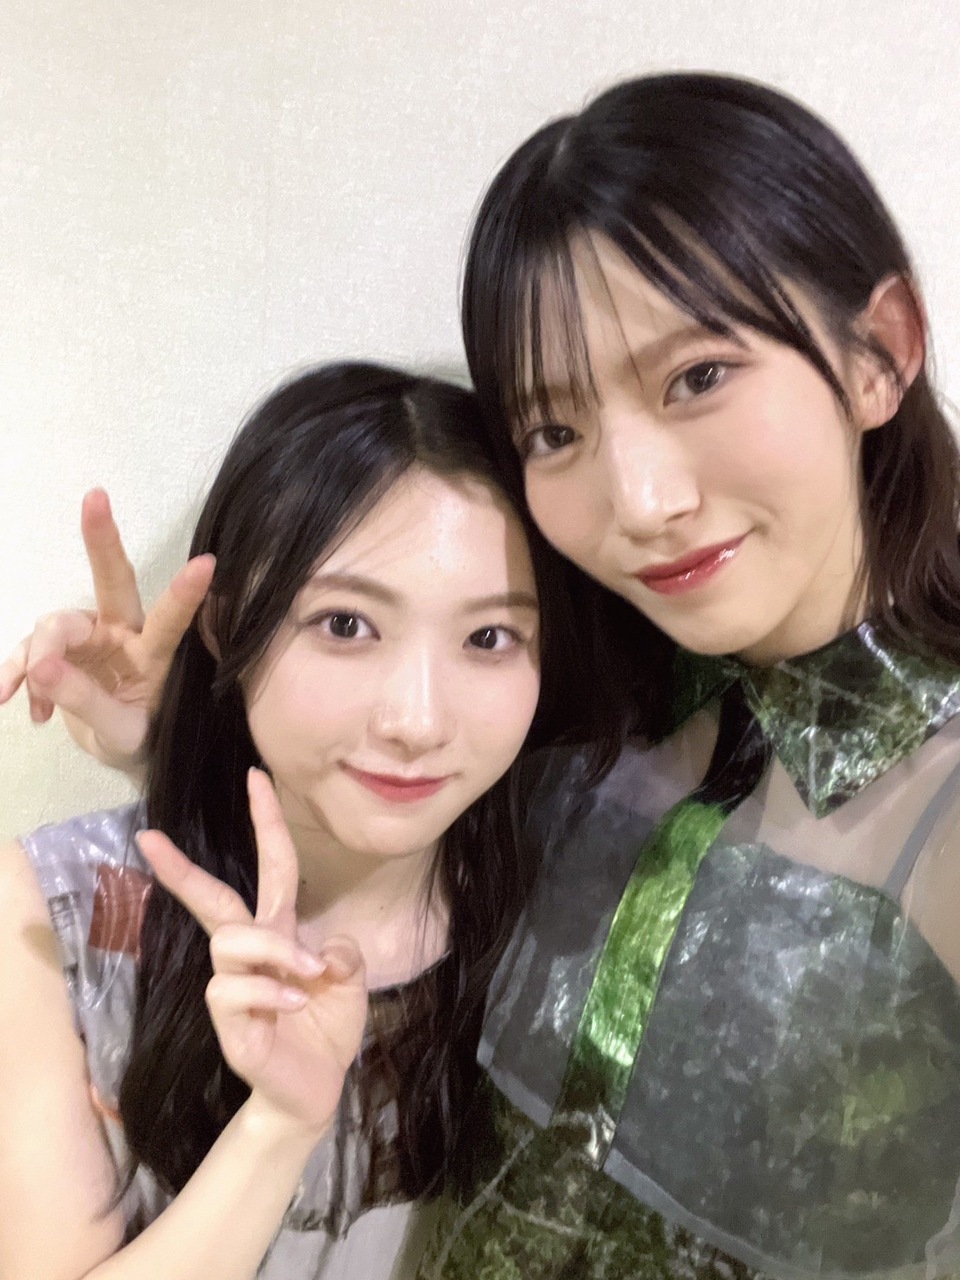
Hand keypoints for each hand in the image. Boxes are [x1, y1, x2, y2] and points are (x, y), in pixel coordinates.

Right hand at [0, 489, 214, 770]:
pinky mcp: (60, 648)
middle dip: (102, 538)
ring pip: (54, 625)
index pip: (171, 620)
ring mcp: (91, 635)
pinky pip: (29, 649)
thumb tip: (40, 668)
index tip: (208, 563)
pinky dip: (13, 671)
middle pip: (112, 580)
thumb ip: (82, 701)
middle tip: (96, 496)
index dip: (185, 593)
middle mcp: (124, 632)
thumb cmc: (140, 734)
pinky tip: (6, 697)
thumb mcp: (119, 733)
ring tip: (34, 706)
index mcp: (155, 653)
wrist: (123, 749)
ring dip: (34, 661)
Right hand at [137, 769, 367, 1136]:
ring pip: (231, 942)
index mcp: (281, 930)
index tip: (256, 777)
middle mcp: (250, 952)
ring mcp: (233, 987)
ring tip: (309, 978)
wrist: (316, 1089)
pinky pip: (232, 989)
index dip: (267, 821)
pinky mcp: (228, 1023)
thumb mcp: (351, 981)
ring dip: (275, 951)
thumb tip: (324, 950)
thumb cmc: (327, 1028)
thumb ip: (345, 954)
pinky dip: (272, 991)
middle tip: (149, 838)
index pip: (273, 866)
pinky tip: (297, 1004)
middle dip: (182, 869)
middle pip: (212, 900)